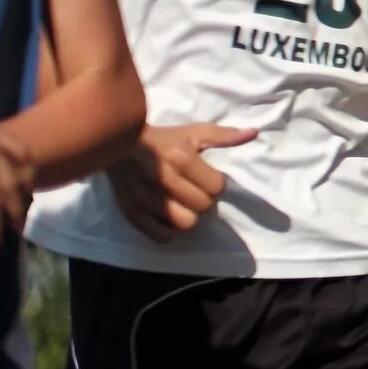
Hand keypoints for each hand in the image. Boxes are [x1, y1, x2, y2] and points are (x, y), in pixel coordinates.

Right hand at [103, 121, 257, 239]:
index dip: (215, 184)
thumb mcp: (191, 133)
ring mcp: (145, 197)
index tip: (206, 178)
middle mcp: (163, 178)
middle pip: (203, 207)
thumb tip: (253, 133)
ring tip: (181, 205)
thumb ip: (223, 136)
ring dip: (187, 216)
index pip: (217, 187)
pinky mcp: (130, 211)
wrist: (114, 143)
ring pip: (185, 224)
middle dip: (202, 200)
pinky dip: (168, 230)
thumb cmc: (160, 139)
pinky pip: (161, 236)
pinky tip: (167, 217)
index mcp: (180, 158)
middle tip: (192, 191)